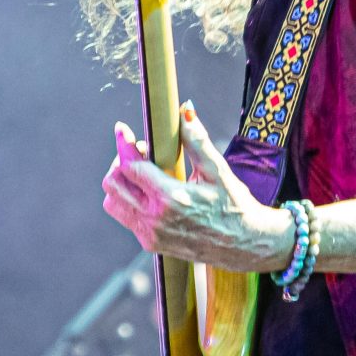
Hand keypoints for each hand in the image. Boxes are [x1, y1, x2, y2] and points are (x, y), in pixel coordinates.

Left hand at [101, 104, 293, 272]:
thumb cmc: (234, 206)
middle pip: (113, 184)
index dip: (123, 144)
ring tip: (145, 173)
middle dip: (121, 162)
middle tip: (143, 153)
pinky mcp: (151, 244)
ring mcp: (150, 234)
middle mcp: (155, 219)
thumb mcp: (218, 170)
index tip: (122, 129)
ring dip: (122, 183)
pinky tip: (152, 192)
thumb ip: (197, 140)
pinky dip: (130, 200)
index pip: (129, 167)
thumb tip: (185, 110)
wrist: (243, 244)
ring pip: (112, 203)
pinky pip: (125, 218)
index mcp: (171, 198)